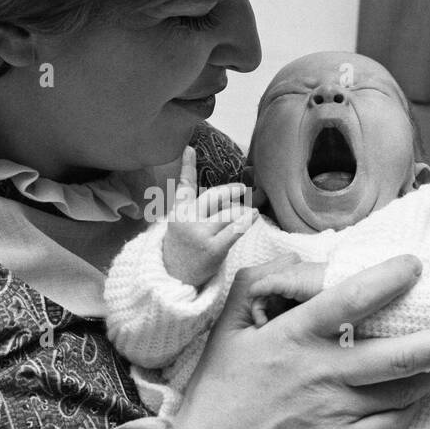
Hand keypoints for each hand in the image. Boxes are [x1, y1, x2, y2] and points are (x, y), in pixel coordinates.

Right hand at [161, 147, 256, 287]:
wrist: (175, 280)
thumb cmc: (184, 250)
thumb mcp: (181, 226)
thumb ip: (196, 208)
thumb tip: (221, 193)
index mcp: (177, 211)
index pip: (183, 185)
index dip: (186, 166)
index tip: (189, 148)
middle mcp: (187, 219)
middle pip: (215, 196)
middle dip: (232, 191)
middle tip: (243, 189)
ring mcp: (200, 234)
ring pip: (230, 212)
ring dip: (243, 211)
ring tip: (249, 212)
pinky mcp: (213, 248)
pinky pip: (236, 229)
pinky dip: (247, 220)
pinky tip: (254, 216)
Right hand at [171, 252, 429, 428]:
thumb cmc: (219, 394)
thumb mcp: (226, 330)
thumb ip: (257, 286)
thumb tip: (297, 262)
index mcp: (293, 338)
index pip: (349, 300)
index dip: (388, 280)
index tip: (416, 267)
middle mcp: (321, 373)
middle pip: (399, 356)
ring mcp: (335, 412)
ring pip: (403, 391)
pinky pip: (391, 424)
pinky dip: (411, 409)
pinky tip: (423, 396)